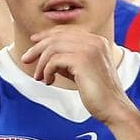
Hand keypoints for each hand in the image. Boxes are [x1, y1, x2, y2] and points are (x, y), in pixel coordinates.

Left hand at [21, 28, 136, 124]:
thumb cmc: (98, 93)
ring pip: (53, 47)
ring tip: (38, 77)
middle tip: (26, 59)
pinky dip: (47, 70)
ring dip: (41, 63)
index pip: (66, 31)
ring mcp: (89, 49)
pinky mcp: (83, 60)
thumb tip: (46, 54)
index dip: (47, 35)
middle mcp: (94, 41)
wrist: (113, 108)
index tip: (33, 43)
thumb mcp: (82, 70)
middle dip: (38, 48)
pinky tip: (48, 81)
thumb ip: (69, 59)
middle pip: (57, 37)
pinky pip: (54, 60)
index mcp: (97, 40)